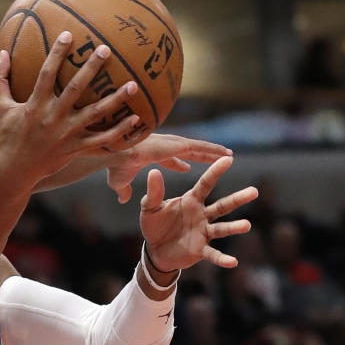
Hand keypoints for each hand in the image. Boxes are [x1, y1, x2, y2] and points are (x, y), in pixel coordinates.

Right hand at [0, 31, 140, 186]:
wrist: (13, 172)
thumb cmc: (7, 137)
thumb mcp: (0, 107)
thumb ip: (0, 79)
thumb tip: (4, 52)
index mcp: (35, 105)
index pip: (47, 74)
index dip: (57, 53)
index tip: (68, 34)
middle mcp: (53, 118)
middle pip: (76, 89)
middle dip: (91, 68)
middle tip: (105, 49)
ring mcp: (66, 134)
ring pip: (95, 114)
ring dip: (115, 99)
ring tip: (133, 84)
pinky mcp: (76, 149)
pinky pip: (102, 139)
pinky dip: (119, 130)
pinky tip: (136, 118)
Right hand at [107, 134, 232, 203]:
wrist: (117, 155)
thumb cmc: (116, 166)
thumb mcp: (120, 182)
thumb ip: (124, 190)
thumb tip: (122, 199)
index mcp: (153, 154)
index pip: (169, 159)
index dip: (177, 163)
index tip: (186, 166)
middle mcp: (165, 147)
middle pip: (188, 152)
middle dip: (201, 154)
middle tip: (214, 157)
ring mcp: (172, 145)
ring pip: (198, 148)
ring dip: (213, 151)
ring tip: (228, 154)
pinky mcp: (178, 145)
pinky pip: (201, 148)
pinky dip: (214, 150)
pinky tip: (226, 153)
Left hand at [140, 156, 257, 271]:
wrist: (154, 250)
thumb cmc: (155, 225)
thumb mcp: (150, 208)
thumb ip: (154, 192)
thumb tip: (153, 171)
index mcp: (191, 201)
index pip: (206, 184)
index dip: (216, 172)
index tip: (228, 158)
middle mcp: (202, 215)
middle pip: (223, 206)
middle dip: (238, 199)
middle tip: (254, 191)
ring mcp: (203, 233)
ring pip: (222, 229)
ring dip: (234, 227)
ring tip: (247, 225)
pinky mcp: (200, 250)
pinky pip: (213, 254)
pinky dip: (223, 258)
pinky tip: (233, 262)